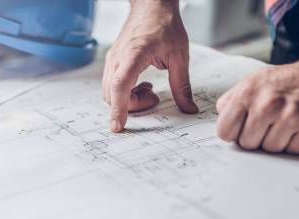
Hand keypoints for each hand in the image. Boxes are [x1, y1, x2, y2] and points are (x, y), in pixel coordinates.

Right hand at [103, 0, 197, 132]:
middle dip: (132, 106)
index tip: (118, 126)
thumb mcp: (179, 56)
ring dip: (128, 99)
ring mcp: (112, 60)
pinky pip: (112, 85)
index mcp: (133, 55)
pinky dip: (125, 92)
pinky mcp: (113, 61)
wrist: (152, 4)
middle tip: (154, 97)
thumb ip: (182, 85)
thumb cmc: (164, 24)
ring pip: (110, 93)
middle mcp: (117, 59)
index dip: (118, 109)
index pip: (120, 86)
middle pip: (113, 95)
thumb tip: (188, 108)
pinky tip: (142, 84)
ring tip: (149, 90)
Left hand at [216, 54, 298, 153]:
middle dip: (257, 137)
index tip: (244, 127)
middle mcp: (269, 104)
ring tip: (287, 122)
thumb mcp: (254, 81)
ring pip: (270, 150)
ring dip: (277, 140)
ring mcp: (293, 117)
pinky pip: (292, 151)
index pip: (225, 131)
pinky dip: (296, 143)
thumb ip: (232, 100)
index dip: (234, 132)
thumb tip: (220, 117)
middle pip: (247, 144)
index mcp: (248, 93)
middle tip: (270, 122)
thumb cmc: (288, 81)